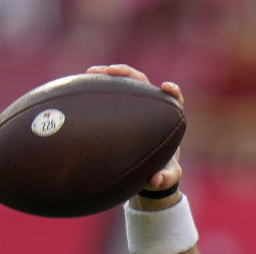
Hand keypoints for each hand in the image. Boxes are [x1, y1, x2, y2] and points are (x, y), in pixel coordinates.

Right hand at [86, 64, 183, 207]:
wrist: (147, 170)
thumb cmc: (161, 171)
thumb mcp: (166, 177)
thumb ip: (165, 179)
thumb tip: (154, 181)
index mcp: (168, 119)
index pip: (174, 99)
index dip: (172, 91)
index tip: (166, 87)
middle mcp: (151, 107)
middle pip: (143, 82)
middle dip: (128, 73)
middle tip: (113, 71)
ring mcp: (135, 104)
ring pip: (124, 82)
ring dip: (108, 74)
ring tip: (90, 73)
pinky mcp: (120, 106)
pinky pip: (109, 92)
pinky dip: (97, 87)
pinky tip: (80, 87)